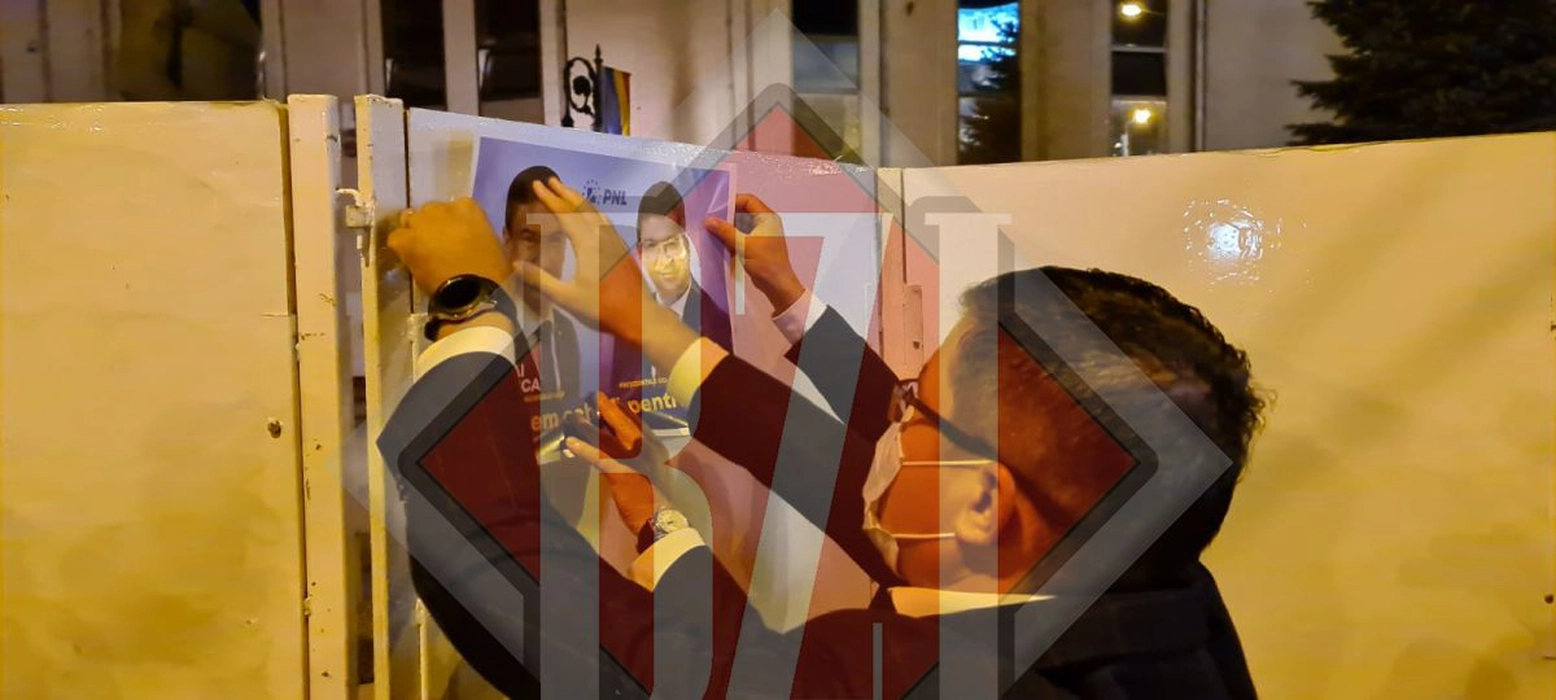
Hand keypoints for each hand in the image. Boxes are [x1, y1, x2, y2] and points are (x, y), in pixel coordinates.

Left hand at [387, 198, 511, 295]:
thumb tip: (477, 240)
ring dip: (416, 235)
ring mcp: (421, 222)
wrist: (474, 292)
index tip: (457, 238)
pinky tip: (411, 261)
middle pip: (431, 212)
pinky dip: (402, 248)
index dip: (454, 224)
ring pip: (411, 222)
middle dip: (433, 227)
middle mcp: (442, 208)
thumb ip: (481, 235)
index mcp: (469, 208)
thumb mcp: (496, 246)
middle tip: (438, 247)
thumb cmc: (493, 273)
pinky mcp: (406, 239)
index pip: (456, 208)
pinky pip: (396, 238)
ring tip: (422, 254)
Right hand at [514, 178, 645, 337]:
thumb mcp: (566, 296)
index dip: (549, 198)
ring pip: (594, 211)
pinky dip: (591, 210)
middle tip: (549, 180)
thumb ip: (540, 279)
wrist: (639, 316)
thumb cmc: (601, 307)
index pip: (564, 213)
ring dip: (578, 199)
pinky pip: (603, 220)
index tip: (536, 185)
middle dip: (564, 192)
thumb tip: (515, 265)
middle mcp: (601, 235)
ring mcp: (614, 240)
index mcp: (586, 243)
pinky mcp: (621, 248)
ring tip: (565, 191)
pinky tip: (589, 214)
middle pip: (581, 206)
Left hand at [565, 394, 670, 535]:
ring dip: (586, 426)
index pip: (640, 423)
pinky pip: (597, 457)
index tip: (616, 400)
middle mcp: (646, 448)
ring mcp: (633, 459)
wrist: (662, 518)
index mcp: (657, 448)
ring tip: (573, 417)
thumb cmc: (659, 500)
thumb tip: (626, 454)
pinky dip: (582, 449)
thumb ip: (644, 461)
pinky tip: (570, 442)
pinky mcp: (619, 472)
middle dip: (606, 408)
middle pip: (623, 423)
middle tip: (594, 397)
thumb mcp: (657, 474)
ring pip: (605, 437)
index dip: (625, 411)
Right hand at [706, 194, 806, 311]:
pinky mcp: (756, 245)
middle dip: (727, 216)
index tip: (717, 207)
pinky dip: (731, 237)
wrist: (777, 285)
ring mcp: (761, 235)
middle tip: (711, 219)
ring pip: (741, 225)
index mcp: (767, 218)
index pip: (748, 200)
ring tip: (712, 229)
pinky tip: (719, 241)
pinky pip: (741, 236)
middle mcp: (765, 223)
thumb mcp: (744, 245)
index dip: (733, 201)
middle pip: (743, 212)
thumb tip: (709, 221)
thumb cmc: (766, 263)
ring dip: (728, 228)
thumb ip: (726, 231)